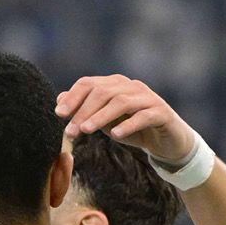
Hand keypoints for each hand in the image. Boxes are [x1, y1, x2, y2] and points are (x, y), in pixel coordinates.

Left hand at [55, 73, 200, 166]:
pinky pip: (143, 116)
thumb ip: (86, 110)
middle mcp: (131, 86)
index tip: (59, 114)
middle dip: (83, 111)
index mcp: (115, 84)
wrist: (167, 141)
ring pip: (120, 102)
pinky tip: (116, 135)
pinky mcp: (161, 113)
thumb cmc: (133, 128)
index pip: (89, 83)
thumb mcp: (105, 120)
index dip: (73, 97)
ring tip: (86, 131)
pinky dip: (128, 125)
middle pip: (102, 92)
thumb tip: (59, 100)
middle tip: (70, 131)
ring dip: (100, 117)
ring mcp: (148, 98)